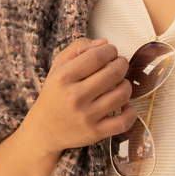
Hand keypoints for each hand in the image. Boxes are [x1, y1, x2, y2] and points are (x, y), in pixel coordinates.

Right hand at [23, 38, 136, 155]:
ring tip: (120, 83)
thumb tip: (105, 43)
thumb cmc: (54, 94)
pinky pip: (123, 122)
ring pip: (122, 94)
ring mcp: (86, 116)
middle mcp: (74, 97)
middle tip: (119, 64)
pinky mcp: (95, 132)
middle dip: (122, 64)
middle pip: (113, 73)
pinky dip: (130, 112)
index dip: (110, 50)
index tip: (111, 52)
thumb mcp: (58, 67)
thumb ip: (78, 48)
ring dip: (126, 85)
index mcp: (64, 77)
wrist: (43, 129)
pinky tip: (125, 106)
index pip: (97, 56)